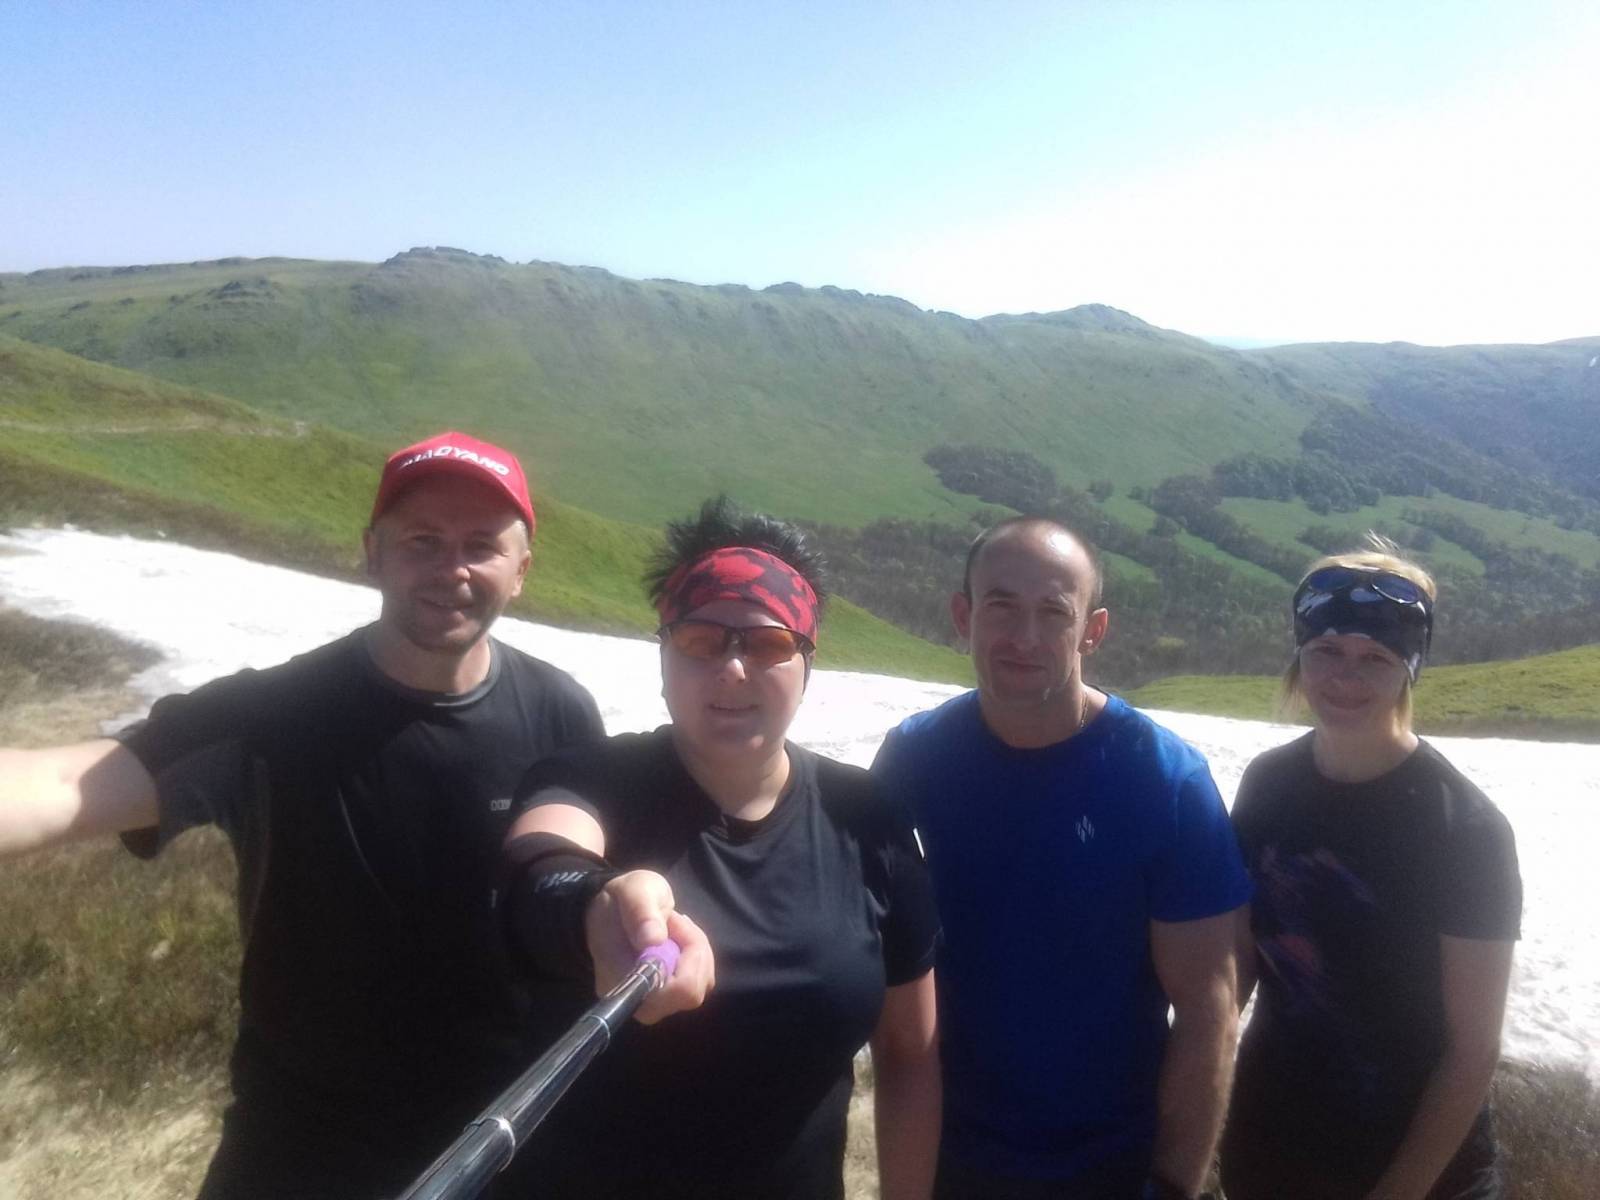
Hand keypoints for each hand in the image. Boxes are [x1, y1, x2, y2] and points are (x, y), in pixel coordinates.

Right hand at [585, 869, 714, 1023]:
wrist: (617, 909)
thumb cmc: (623, 899)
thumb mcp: (632, 891)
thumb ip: (640, 912)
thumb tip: (653, 940)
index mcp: (619, 982)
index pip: (667, 994)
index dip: (683, 960)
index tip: (671, 924)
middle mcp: (637, 1002)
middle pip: (690, 993)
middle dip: (693, 951)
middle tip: (675, 922)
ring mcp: (656, 1003)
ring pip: (700, 986)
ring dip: (696, 950)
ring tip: (675, 927)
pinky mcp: (670, 997)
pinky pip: (701, 982)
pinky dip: (699, 955)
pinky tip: (681, 939)